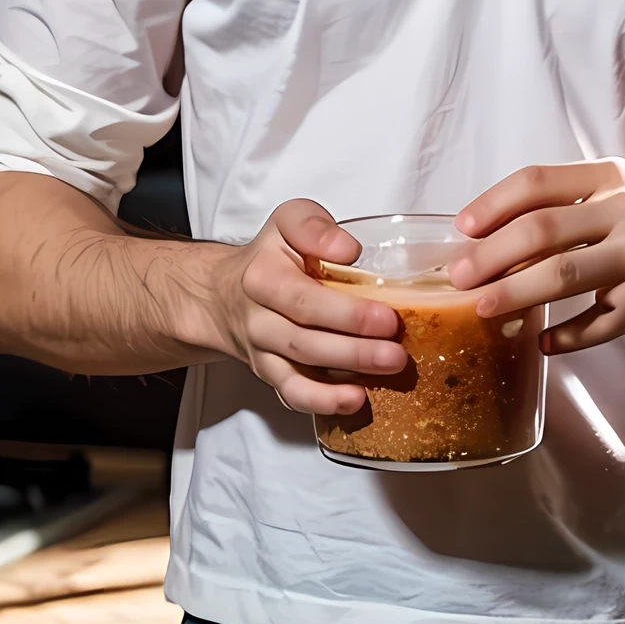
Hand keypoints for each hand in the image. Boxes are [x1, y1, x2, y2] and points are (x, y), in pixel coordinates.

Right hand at [227, 200, 406, 414]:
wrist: (227, 293)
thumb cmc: (271, 255)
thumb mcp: (288, 221)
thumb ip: (314, 226)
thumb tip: (348, 249)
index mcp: (261, 277)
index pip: (303, 300)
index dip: (346, 314)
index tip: (387, 318)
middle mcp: (256, 319)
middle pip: (304, 342)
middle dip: (355, 351)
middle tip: (397, 352)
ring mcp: (262, 352)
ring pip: (298, 374)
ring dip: (344, 380)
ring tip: (386, 374)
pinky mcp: (270, 374)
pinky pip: (291, 395)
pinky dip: (322, 402)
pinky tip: (354, 401)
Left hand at [450, 160, 624, 354]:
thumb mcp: (624, 188)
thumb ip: (571, 199)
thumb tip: (492, 227)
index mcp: (612, 176)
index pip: (538, 182)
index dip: (492, 204)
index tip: (461, 228)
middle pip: (542, 230)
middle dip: (491, 255)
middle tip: (458, 276)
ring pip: (564, 276)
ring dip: (515, 294)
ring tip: (483, 308)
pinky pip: (598, 324)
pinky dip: (566, 337)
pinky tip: (542, 342)